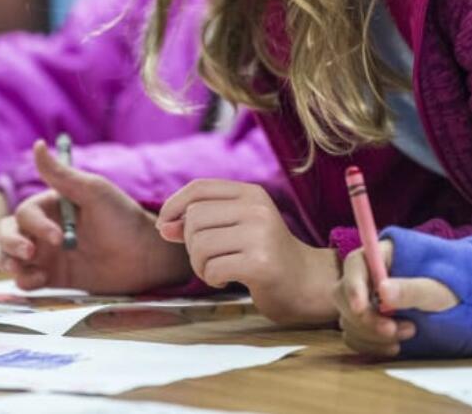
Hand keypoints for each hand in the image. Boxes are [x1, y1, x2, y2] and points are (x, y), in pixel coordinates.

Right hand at [0, 140, 191, 293]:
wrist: (143, 258)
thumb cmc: (122, 219)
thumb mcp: (94, 192)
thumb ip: (62, 174)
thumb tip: (37, 144)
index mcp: (51, 205)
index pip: (25, 213)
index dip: (34, 225)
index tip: (58, 238)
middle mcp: (43, 228)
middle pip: (6, 233)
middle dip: (9, 244)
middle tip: (29, 254)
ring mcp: (46, 254)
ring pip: (8, 256)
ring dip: (8, 262)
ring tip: (25, 270)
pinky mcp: (52, 277)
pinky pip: (25, 279)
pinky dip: (24, 281)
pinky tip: (40, 280)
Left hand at [157, 179, 339, 324]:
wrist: (307, 283)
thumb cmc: (265, 255)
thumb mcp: (236, 228)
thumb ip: (201, 223)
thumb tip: (164, 225)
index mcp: (251, 193)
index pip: (199, 188)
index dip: (174, 204)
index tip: (165, 225)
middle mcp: (257, 209)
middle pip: (194, 219)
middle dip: (190, 244)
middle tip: (210, 258)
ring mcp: (261, 235)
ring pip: (199, 245)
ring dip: (200, 265)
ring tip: (218, 270)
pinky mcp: (260, 263)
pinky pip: (213, 269)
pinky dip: (212, 278)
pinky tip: (227, 280)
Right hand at [332, 239, 457, 357]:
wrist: (462, 304)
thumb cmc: (453, 285)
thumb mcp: (438, 288)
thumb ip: (412, 289)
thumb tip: (383, 290)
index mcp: (381, 255)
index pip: (355, 263)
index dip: (353, 285)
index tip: (361, 308)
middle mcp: (367, 276)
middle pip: (343, 294)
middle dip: (365, 318)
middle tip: (392, 329)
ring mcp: (366, 300)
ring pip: (348, 319)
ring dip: (372, 334)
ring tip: (409, 333)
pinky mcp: (367, 322)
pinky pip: (354, 336)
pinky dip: (371, 345)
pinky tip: (395, 346)